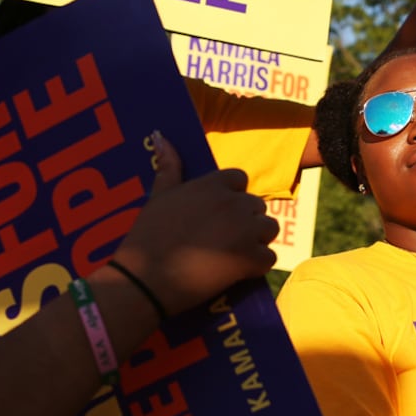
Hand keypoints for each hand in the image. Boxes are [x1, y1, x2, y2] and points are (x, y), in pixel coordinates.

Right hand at [114, 134, 278, 315]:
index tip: (216, 214)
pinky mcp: (251, 259)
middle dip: (245, 220)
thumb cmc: (147, 237)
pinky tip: (235, 272)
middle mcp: (234, 203)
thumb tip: (160, 135)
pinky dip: (256, 266)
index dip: (232, 196)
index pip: (240, 179)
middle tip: (221, 238)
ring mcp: (246, 230)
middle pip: (257, 206)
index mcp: (213, 185)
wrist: (145, 279)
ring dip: (256, 241)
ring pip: (269, 229)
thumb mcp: (158, 197)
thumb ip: (168, 166)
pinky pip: (269, 258)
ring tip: (230, 254)